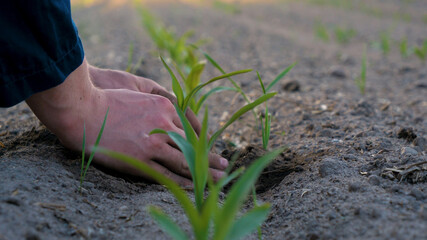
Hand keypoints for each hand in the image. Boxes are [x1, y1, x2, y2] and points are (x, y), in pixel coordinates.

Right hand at [26, 59, 227, 185]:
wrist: (84, 111)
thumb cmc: (108, 99)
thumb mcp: (139, 91)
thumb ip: (158, 99)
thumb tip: (173, 107)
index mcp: (164, 107)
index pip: (192, 125)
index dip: (204, 138)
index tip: (211, 146)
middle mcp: (163, 125)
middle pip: (193, 145)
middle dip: (210, 157)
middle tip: (224, 165)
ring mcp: (153, 144)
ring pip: (185, 161)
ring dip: (204, 172)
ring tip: (218, 179)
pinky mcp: (141, 160)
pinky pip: (167, 174)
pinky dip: (183, 181)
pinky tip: (194, 186)